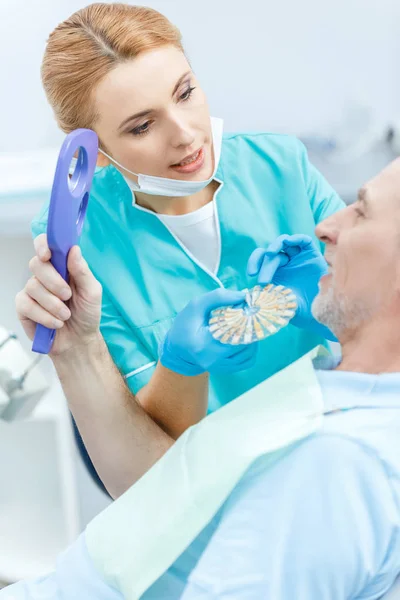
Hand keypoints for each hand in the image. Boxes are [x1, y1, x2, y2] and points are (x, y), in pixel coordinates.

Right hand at [16, 234, 101, 355]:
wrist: (79, 341)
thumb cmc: (86, 313)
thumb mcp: (92, 292)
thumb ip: (82, 271)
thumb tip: (74, 249)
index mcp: (61, 266)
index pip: (46, 245)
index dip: (43, 244)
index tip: (48, 254)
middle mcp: (45, 275)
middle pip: (37, 264)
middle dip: (54, 281)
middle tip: (68, 296)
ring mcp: (32, 291)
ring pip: (33, 286)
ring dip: (53, 304)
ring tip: (66, 315)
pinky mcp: (24, 307)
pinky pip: (26, 304)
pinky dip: (44, 316)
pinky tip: (56, 323)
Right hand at [160, 288, 257, 375]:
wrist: (179, 350)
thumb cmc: (186, 325)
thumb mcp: (196, 305)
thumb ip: (218, 297)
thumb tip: (244, 296)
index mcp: (204, 344)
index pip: (234, 332)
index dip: (245, 319)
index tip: (248, 307)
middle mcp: (213, 360)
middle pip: (245, 344)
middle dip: (251, 327)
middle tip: (250, 315)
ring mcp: (221, 367)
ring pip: (250, 353)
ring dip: (253, 338)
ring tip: (248, 325)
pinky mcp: (227, 370)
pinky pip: (248, 361)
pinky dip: (251, 349)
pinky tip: (245, 338)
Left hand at [247, 234, 335, 339]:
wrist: (319, 312)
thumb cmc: (297, 309)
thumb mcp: (277, 303)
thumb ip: (265, 296)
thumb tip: (247, 298)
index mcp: (275, 271)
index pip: (260, 259)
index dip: (254, 262)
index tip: (250, 273)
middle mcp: (286, 262)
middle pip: (272, 254)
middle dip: (265, 266)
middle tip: (262, 281)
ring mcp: (298, 257)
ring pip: (284, 242)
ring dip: (275, 245)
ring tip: (270, 254)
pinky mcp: (312, 254)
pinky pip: (303, 241)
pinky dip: (295, 238)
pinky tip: (289, 241)